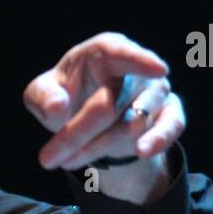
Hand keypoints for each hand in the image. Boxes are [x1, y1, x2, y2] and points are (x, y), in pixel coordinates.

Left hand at [23, 32, 184, 171]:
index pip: (121, 52)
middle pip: (113, 102)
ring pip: (134, 122)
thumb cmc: (64, 96)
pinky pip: (170, 127)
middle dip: (79, 133)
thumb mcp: (42, 93)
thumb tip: (57, 108)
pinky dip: (158, 140)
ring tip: (69, 161)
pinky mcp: (169, 114)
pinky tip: (142, 151)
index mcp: (105, 52)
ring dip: (99, 146)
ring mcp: (156, 91)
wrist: (86, 120)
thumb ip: (42, 96)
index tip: (157, 69)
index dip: (138, 60)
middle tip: (49, 158)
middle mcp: (136, 69)